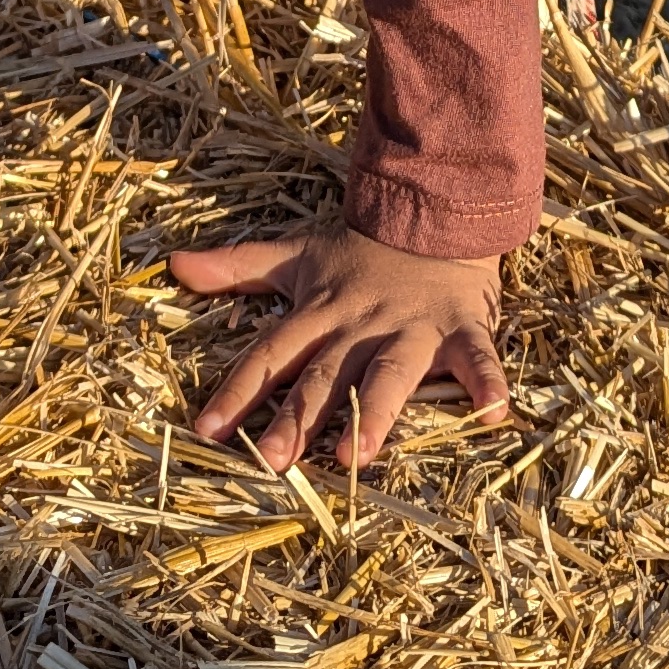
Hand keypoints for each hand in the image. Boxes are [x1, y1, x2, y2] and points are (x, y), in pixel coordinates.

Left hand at [171, 228, 508, 467]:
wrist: (435, 209)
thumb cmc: (361, 251)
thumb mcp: (297, 256)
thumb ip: (238, 268)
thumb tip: (175, 265)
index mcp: (319, 313)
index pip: (270, 355)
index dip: (238, 391)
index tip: (207, 430)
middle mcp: (359, 328)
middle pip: (324, 375)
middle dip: (299, 417)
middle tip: (273, 460)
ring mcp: (411, 330)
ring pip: (389, 374)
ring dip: (375, 414)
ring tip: (356, 457)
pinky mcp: (460, 329)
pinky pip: (476, 358)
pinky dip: (487, 383)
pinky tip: (492, 415)